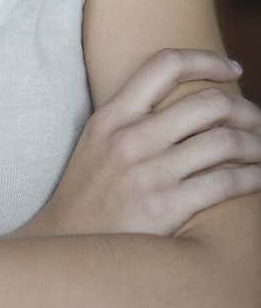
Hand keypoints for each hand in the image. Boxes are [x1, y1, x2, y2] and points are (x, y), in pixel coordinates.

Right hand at [37, 49, 260, 236]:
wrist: (66, 247)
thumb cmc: (88, 196)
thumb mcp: (97, 144)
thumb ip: (131, 119)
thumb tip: (185, 101)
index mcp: (111, 117)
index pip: (165, 65)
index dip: (206, 60)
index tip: (232, 70)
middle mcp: (130, 139)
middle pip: (208, 103)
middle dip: (246, 108)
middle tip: (257, 120)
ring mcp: (147, 173)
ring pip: (225, 141)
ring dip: (256, 144)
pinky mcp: (164, 208)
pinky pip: (226, 183)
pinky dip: (253, 177)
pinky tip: (259, 178)